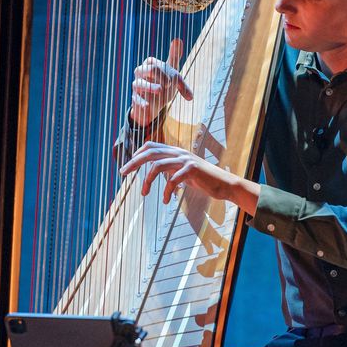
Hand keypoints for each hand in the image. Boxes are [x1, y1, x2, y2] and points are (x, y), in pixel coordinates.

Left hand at [119, 141, 258, 214]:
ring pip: (157, 165)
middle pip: (150, 152)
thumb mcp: (183, 172)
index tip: (128, 165)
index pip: (151, 146)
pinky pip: (173, 180)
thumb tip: (156, 171)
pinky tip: (166, 201)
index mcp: (175, 152)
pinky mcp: (192, 170)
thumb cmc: (203, 179)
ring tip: (144, 193)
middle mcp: (179, 153)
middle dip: (133, 162)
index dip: (137, 153)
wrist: (224, 184)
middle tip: (122, 173)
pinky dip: (166, 191)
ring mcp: (185, 160)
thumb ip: (171, 169)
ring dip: (147, 181)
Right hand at [128, 38, 193, 126]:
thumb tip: (178, 39)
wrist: (156, 104)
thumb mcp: (172, 72)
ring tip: (160, 91)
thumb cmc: (164, 84)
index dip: (164, 71)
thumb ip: (174, 56)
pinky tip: (147, 105)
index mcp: (149, 65)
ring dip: (151, 88)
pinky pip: (136, 99)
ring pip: (139, 84)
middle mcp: (140, 73)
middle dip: (160, 76)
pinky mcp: (135, 99)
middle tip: (169, 84)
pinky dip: (141, 102)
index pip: (153, 63)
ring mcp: (137, 86)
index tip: (172, 80)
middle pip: (148, 69)